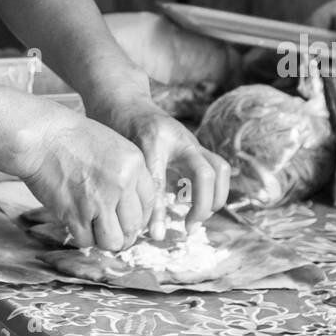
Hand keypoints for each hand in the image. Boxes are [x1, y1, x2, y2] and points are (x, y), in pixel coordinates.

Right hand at [11, 102, 157, 252]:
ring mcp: (98, 201)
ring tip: (96, 229)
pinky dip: (83, 236)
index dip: (140, 215)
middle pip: (134, 226)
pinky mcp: (75, 214)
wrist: (41, 136)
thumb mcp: (112, 145)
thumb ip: (127, 173)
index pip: (149, 203)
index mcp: (134, 164)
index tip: (130, 218)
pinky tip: (78, 222)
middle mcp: (121, 184)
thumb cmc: (71, 137)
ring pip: (113, 241)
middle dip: (124, 232)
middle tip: (112, 228)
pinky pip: (87, 241)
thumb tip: (131, 204)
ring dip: (105, 239)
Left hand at [89, 93, 231, 239]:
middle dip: (202, 205)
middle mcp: (179, 139)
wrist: (124, 99)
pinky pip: (216, 168)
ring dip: (215, 198)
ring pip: (219, 169)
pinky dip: (213, 190)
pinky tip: (195, 206)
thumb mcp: (119, 154)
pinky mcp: (196, 147)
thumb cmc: (116, 128)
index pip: (160, 182)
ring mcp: (191, 142)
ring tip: (196, 218)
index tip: (156, 235)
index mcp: (153, 140)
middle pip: (207, 173)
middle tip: (188, 227)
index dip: (158, 212)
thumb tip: (140, 229)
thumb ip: (131, 185)